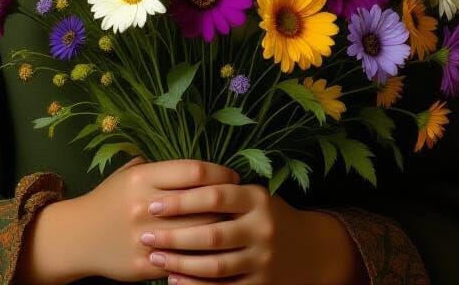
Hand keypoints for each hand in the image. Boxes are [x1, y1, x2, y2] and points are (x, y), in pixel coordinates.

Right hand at [69, 155, 240, 282]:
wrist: (77, 237)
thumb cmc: (108, 199)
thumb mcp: (127, 174)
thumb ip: (159, 168)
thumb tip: (198, 168)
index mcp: (142, 177)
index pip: (194, 171)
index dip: (220, 173)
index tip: (233, 177)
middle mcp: (144, 205)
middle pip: (202, 203)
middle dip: (226, 203)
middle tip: (240, 203)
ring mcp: (144, 237)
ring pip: (197, 234)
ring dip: (220, 230)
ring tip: (233, 226)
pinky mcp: (144, 264)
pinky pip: (183, 262)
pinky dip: (202, 257)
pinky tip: (215, 253)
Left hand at [139, 181, 361, 284]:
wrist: (312, 250)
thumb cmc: (269, 216)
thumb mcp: (254, 196)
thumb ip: (223, 191)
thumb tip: (172, 184)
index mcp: (257, 199)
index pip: (215, 195)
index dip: (182, 200)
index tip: (154, 204)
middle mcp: (261, 228)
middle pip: (212, 233)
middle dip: (175, 235)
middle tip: (146, 234)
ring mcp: (263, 259)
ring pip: (215, 265)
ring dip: (181, 263)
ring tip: (155, 257)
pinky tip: (175, 281)